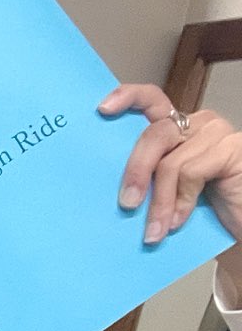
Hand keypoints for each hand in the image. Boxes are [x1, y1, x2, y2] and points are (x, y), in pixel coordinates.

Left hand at [102, 83, 241, 242]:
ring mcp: (216, 133)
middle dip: (136, 172)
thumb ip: (146, 180)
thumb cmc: (202, 210)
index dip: (127, 98)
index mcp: (175, 129)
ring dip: (159, 202)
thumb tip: (108, 192)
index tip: (103, 109)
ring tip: (154, 232)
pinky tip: (178, 222)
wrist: (240, 222)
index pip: (151, 100)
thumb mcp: (165, 193)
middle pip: (154, 135)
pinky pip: (192, 172)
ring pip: (170, 161)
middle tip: (127, 204)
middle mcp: (196, 124)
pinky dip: (180, 202)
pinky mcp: (233, 148)